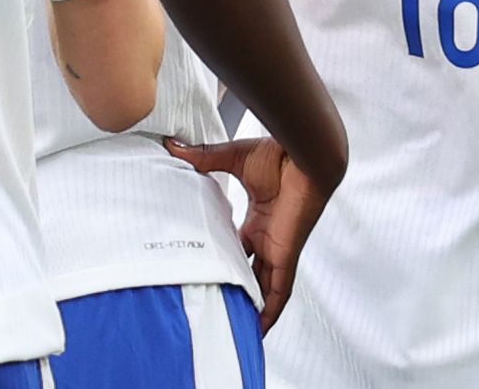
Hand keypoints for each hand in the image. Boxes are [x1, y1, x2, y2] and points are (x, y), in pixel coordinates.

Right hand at [165, 136, 329, 330]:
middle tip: (216, 307)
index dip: (226, 259)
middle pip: (251, 272)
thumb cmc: (280, 154)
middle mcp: (269, 237)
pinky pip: (279, 290)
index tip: (207, 270)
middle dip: (238, 290)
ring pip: (264, 287)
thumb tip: (174, 148)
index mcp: (260, 218)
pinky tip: (259, 328)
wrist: (305, 155)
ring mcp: (278, 248)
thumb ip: (203, 159)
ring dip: (252, 306)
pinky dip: (270, 309)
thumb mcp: (233, 159)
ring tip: (234, 329)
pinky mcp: (285, 255)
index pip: (240, 247)